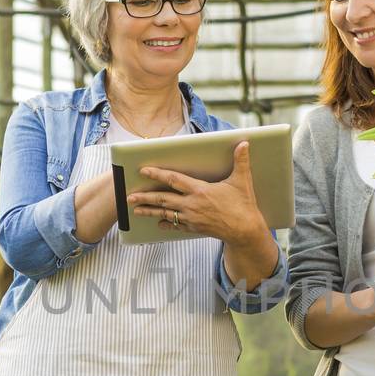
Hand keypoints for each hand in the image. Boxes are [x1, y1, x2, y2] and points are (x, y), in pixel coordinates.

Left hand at [127, 140, 267, 245]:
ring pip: (165, 213)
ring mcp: (191, 218)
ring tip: (135, 210)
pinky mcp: (195, 228)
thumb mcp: (242, 181)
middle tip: (129, 196)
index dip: (158, 173)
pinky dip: (166, 223)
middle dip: (145, 197)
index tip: (144, 170)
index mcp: (200, 191)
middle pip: (163, 199)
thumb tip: (244, 143)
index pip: (174, 180)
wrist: (245, 231)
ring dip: (149, 211)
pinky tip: (159, 223)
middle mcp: (192, 205)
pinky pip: (176, 225)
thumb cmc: (243, 206)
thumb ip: (241, 161)